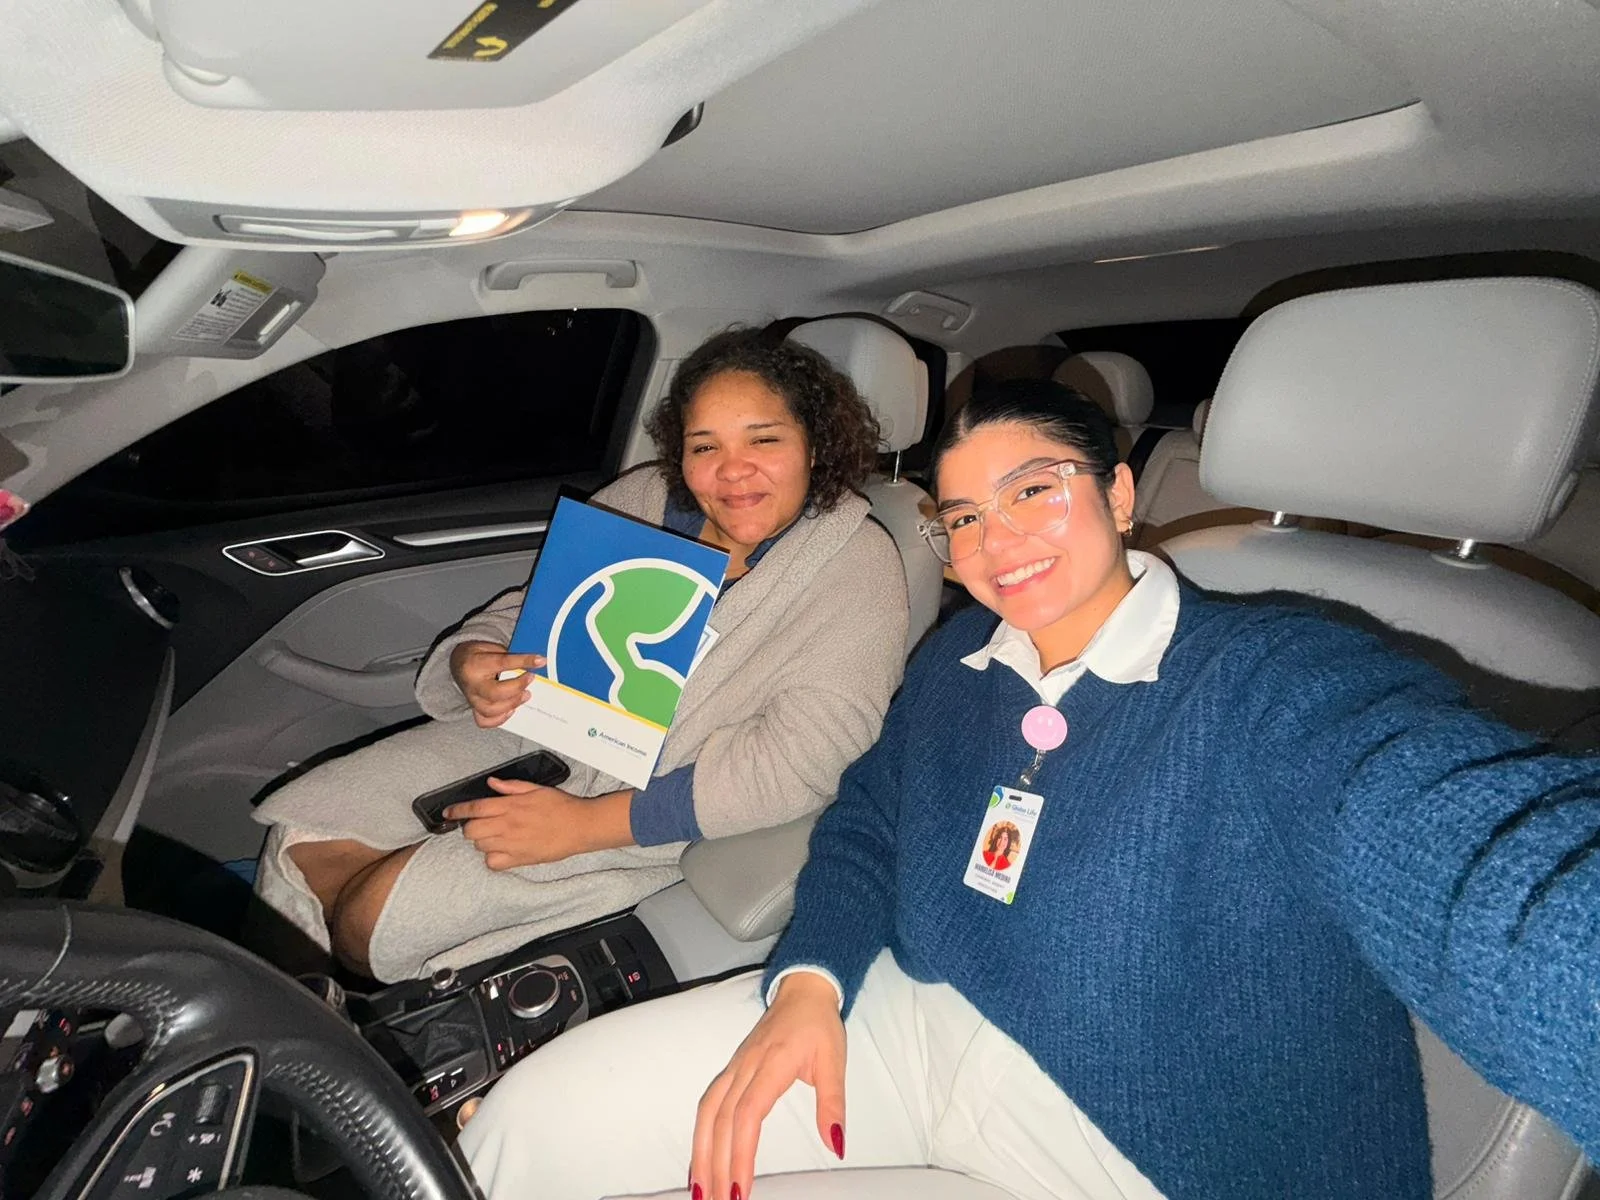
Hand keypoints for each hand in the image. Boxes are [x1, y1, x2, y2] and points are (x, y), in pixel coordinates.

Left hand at [445, 778, 631, 868]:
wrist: (580, 827)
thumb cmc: (561, 806)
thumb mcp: (536, 789)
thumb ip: (511, 786)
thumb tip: (491, 783)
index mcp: (511, 806)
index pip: (475, 808)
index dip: (457, 811)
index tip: (448, 813)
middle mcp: (508, 825)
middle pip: (471, 831)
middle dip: (469, 827)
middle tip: (479, 824)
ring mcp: (512, 844)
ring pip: (480, 846)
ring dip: (481, 841)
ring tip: (494, 836)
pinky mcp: (519, 859)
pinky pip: (492, 863)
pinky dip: (492, 858)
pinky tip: (500, 851)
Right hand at [448, 641, 544, 727]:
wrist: (459, 662)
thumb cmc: (478, 654)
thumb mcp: (491, 647)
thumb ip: (509, 655)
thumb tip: (534, 661)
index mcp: (475, 664)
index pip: (502, 663)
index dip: (523, 661)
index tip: (540, 661)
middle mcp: (472, 684)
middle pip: (495, 693)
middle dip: (517, 687)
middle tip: (530, 678)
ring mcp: (472, 699)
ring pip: (490, 710)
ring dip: (512, 704)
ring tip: (525, 695)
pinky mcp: (474, 709)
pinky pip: (484, 721)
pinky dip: (500, 719)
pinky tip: (511, 709)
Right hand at [691, 971, 845, 1199]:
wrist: (803, 991)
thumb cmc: (818, 1025)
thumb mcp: (834, 1062)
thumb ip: (833, 1104)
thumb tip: (836, 1143)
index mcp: (770, 1065)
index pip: (747, 1116)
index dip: (739, 1154)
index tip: (740, 1189)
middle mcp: (745, 1067)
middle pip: (720, 1121)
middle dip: (715, 1165)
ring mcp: (734, 1068)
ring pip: (707, 1113)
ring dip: (700, 1153)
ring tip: (700, 1191)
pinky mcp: (731, 1070)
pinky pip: (707, 1105)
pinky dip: (699, 1135)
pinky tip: (699, 1159)